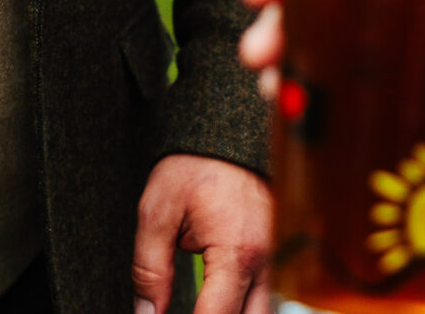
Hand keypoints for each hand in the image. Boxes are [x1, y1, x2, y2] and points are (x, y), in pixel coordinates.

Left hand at [133, 153, 271, 313]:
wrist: (225, 128)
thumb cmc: (193, 163)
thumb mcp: (157, 214)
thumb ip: (149, 272)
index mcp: (237, 253)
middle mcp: (265, 259)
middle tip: (190, 311)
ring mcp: (275, 254)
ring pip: (262, 310)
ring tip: (202, 306)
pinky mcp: (274, 247)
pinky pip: (264, 291)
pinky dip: (242, 305)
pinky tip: (217, 302)